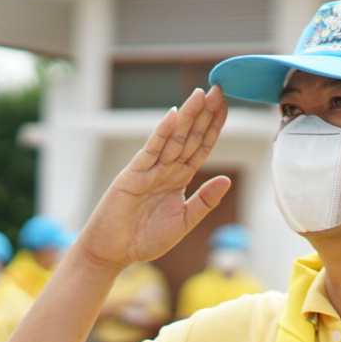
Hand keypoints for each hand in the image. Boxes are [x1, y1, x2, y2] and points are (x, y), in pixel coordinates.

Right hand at [74, 87, 230, 271]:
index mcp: (179, 179)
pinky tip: (173, 116)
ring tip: (202, 95)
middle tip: (220, 89)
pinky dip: (161, 133)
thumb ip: (204, 201)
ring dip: (188, 117)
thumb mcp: (184, 221)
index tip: (226, 106)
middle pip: (189, 136)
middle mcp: (165, 169)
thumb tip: (226, 180)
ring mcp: (149, 170)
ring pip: (173, 139)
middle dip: (204, 114)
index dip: (213, 127)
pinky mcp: (133, 175)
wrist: (113, 252)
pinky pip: (151, 151)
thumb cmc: (145, 239)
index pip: (200, 147)